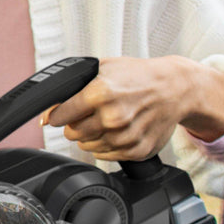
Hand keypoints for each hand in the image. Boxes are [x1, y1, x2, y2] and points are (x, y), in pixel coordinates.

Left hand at [43, 56, 223, 159]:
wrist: (176, 88)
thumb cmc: (139, 77)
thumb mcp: (104, 68)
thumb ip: (73, 87)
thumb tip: (47, 111)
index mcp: (100, 93)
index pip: (60, 116)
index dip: (57, 115)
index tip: (59, 115)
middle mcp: (112, 117)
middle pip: (72, 133)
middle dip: (76, 124)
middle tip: (91, 113)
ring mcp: (124, 136)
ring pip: (87, 146)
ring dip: (92, 135)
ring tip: (108, 119)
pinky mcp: (135, 151)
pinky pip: (104, 155)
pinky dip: (107, 145)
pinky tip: (119, 129)